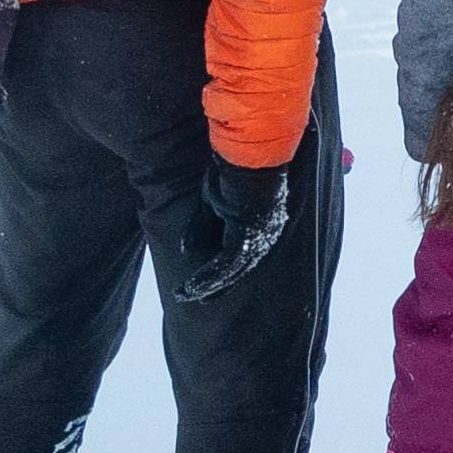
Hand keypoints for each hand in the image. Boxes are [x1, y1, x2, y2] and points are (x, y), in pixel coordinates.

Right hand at [160, 151, 294, 303]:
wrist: (247, 152)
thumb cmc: (232, 170)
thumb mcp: (212, 202)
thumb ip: (202, 226)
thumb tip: (187, 251)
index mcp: (260, 225)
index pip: (244, 256)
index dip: (224, 273)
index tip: (206, 285)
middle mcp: (265, 234)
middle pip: (241, 268)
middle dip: (218, 286)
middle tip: (199, 300)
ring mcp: (259, 235)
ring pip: (234, 270)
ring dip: (208, 285)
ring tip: (187, 296)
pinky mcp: (248, 233)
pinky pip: (228, 264)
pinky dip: (209, 277)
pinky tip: (193, 288)